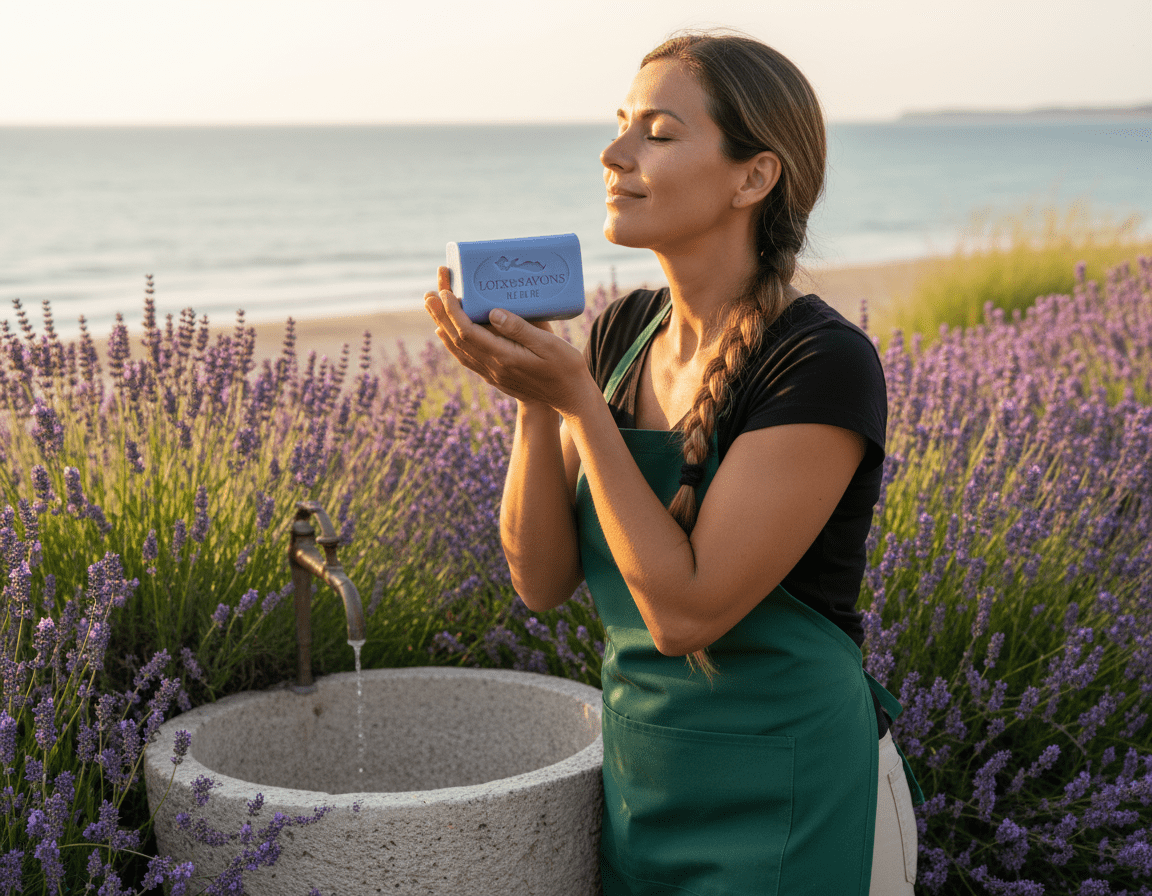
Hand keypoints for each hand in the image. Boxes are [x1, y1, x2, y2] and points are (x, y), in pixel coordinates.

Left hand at [424, 267, 595, 415]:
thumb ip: (520, 328)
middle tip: (429, 293)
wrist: (569, 398)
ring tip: (433, 307)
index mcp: (504, 357)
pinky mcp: (496, 375)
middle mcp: (493, 367)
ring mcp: (492, 373)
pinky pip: (466, 358)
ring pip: (458, 349)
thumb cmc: (565, 368)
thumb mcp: (548, 344)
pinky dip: (452, 343)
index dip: (454, 311)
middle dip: (442, 315)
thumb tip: (493, 312)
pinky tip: (446, 333)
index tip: (446, 292)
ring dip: (443, 327)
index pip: (468, 333)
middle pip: (457, 339)